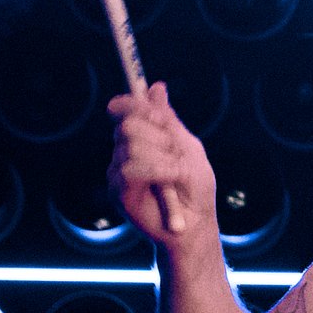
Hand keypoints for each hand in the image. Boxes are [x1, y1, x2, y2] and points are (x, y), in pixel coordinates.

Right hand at [108, 82, 217, 255]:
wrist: (195, 225)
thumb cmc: (195, 188)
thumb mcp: (187, 147)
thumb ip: (168, 119)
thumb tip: (156, 87)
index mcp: (143, 138)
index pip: (125, 110)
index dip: (132, 104)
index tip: (150, 110)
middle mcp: (126, 151)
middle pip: (128, 125)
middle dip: (159, 136)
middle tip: (177, 154)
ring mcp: (119, 171)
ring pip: (130, 146)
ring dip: (163, 158)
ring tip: (176, 175)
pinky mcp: (117, 191)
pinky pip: (129, 169)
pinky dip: (157, 172)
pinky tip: (169, 183)